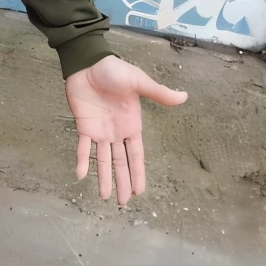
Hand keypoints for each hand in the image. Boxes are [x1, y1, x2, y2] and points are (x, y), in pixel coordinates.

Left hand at [65, 55, 186, 206]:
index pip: (136, 155)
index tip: (140, 192)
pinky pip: (82, 147)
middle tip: (123, 204)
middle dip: (122, 183)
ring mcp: (99, 131)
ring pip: (102, 160)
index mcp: (132, 125)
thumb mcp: (139, 82)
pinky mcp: (83, 125)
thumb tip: (184, 96)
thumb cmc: (115, 70)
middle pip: (121, 163)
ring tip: (105, 197)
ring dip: (104, 178)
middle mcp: (116, 132)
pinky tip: (80, 176)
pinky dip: (82, 161)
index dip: (138, 173)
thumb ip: (158, 93)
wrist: (89, 62)